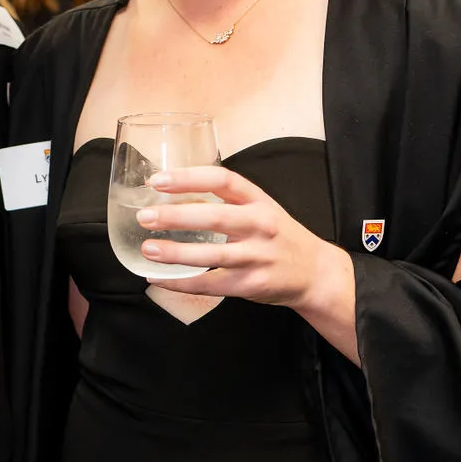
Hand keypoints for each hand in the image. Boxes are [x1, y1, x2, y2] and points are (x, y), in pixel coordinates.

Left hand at [136, 164, 359, 363]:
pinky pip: (211, 284)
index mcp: (258, 200)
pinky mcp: (251, 284)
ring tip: (148, 249)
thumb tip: (175, 194)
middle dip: (175, 216)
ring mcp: (257, 256)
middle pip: (215, 217)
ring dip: (176, 253)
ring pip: (212, 255)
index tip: (159, 180)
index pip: (223, 180)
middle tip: (145, 216)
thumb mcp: (261, 208)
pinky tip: (161, 279)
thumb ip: (226, 200)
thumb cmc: (278, 236)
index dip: (189, 178)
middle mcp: (260, 225)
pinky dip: (183, 283)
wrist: (315, 272)